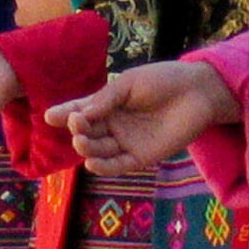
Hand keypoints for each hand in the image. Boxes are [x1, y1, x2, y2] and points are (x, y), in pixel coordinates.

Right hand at [47, 59, 241, 173]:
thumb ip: (106, 99)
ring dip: (87, 148)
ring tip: (82, 142)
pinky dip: (104, 167)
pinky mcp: (141, 157)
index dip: (65, 114)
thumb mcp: (130, 83)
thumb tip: (81, 115)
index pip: (81, 111)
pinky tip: (92, 163)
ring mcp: (126, 142)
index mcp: (108, 104)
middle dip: (79, 131)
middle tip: (77, 125)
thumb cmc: (164, 80)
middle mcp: (114, 125)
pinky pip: (118, 166)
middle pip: (87, 133)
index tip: (50, 116)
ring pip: (99, 150)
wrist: (198, 92)